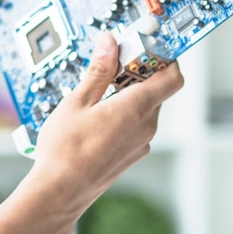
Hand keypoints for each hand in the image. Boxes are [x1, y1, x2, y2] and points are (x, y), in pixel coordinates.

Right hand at [27, 33, 183, 219]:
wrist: (60, 190)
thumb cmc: (65, 148)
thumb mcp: (77, 100)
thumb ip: (98, 70)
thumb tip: (109, 44)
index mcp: (136, 109)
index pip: (171, 77)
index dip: (162, 58)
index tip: (140, 47)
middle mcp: (145, 126)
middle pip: (155, 89)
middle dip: (136, 71)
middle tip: (108, 61)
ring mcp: (140, 142)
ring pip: (143, 106)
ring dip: (126, 91)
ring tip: (95, 87)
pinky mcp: (131, 154)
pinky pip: (135, 124)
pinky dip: (122, 110)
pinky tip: (94, 113)